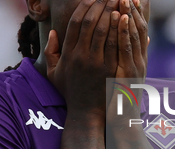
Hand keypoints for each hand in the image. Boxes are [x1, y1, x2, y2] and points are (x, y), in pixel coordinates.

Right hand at [45, 0, 119, 119]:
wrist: (86, 112)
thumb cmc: (70, 91)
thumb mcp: (53, 74)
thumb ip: (50, 52)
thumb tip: (53, 32)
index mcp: (68, 54)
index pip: (74, 24)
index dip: (84, 7)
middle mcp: (81, 56)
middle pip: (90, 23)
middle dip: (100, 4)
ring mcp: (96, 63)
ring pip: (104, 31)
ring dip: (111, 12)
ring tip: (118, 0)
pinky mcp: (110, 69)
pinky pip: (115, 45)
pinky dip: (119, 29)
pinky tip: (124, 18)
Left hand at [107, 0, 148, 125]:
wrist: (124, 122)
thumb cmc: (122, 100)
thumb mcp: (128, 76)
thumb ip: (134, 57)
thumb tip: (144, 39)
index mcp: (139, 59)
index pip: (140, 29)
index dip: (137, 11)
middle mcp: (141, 60)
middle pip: (139, 27)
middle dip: (134, 7)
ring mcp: (137, 66)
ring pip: (135, 35)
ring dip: (130, 13)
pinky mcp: (129, 74)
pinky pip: (126, 50)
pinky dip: (124, 32)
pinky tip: (120, 17)